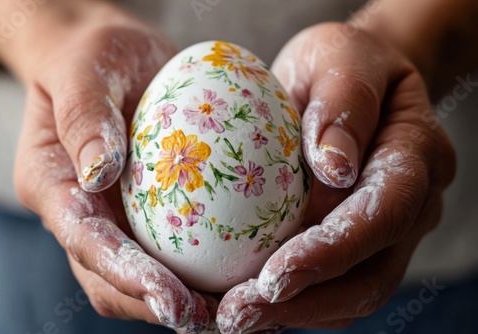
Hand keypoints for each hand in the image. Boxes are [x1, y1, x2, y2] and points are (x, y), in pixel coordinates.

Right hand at [13, 4, 216, 331]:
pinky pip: (171, 246)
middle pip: (111, 278)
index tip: (173, 300)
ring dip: (183, 299)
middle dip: (158, 305)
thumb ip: (84, 118)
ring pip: (141, 274)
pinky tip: (240, 270)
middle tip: (213, 319)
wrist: (106, 54)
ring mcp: (115, 215)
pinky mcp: (146, 208)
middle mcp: (83, 212)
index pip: (87, 244)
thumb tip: (100, 172)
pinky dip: (201, 267)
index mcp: (55, 187)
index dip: (128, 277)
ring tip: (232, 309)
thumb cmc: (88, 56)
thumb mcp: (82, 71)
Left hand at [216, 22, 455, 332]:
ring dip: (293, 314)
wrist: (353, 82)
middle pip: (370, 275)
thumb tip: (333, 169)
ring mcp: (388, 231)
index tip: (273, 279)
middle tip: (238, 316)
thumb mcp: (341, 59)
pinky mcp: (359, 242)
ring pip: (352, 293)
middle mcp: (412, 206)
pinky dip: (292, 303)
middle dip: (305, 304)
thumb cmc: (343, 64)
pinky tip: (248, 301)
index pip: (382, 216)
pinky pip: (332, 285)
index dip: (330, 254)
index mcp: (416, 156)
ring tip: (233, 319)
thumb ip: (343, 105)